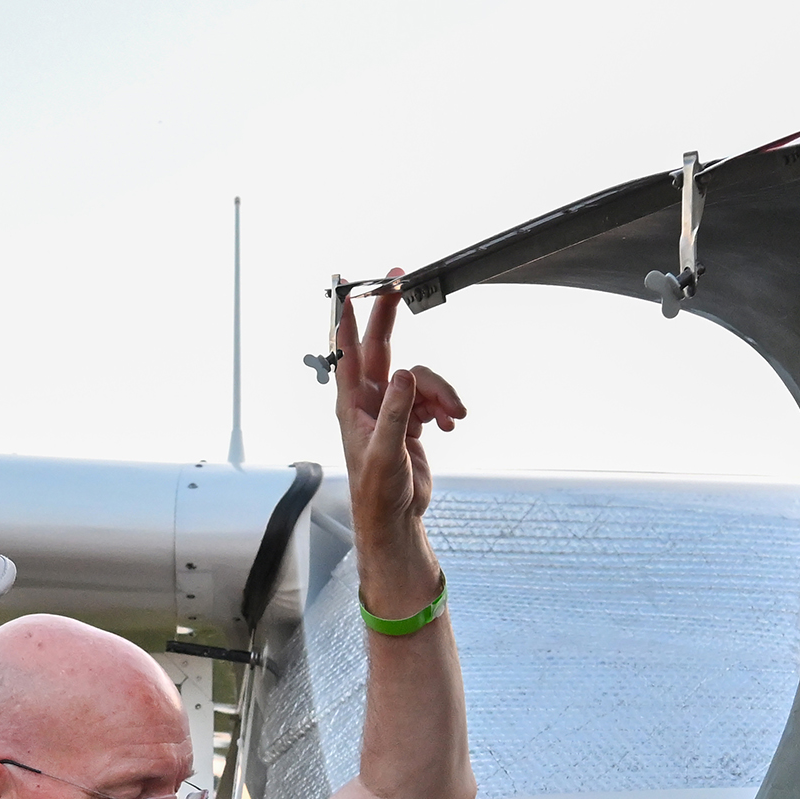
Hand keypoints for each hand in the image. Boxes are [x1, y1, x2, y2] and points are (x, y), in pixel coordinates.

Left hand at [333, 270, 459, 607]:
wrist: (395, 518)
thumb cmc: (378, 492)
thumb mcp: (386, 453)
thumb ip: (396, 412)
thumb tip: (406, 375)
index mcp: (352, 404)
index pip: (347, 350)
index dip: (347, 315)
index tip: (345, 284)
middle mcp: (369, 400)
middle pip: (381, 345)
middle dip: (390, 313)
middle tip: (399, 280)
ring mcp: (392, 408)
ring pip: (421, 378)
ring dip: (441, 393)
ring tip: (454, 418)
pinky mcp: (410, 420)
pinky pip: (433, 398)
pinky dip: (445, 409)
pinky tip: (449, 427)